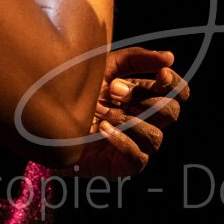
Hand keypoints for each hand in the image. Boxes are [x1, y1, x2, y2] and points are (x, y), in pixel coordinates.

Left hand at [58, 46, 190, 180]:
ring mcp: (136, 145)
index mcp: (144, 96)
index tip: (161, 74)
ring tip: (103, 114)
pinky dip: (123, 141)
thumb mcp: (103, 68)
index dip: (175, 84)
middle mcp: (145, 121)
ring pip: (156, 136)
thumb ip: (135, 59)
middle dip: (144, 99)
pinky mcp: (123, 166)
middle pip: (170, 112)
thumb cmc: (76, 94)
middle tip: (113, 90)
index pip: (177, 93)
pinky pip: (138, 158)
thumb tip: (170, 56)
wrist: (46, 123)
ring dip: (130, 121)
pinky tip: (102, 129)